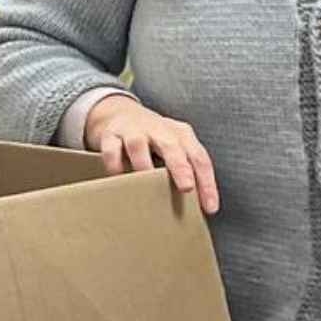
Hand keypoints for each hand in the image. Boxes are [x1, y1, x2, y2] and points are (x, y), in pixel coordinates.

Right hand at [83, 95, 220, 215]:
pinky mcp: (111, 135)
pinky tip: (119, 177)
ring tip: (146, 186)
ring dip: (143, 165)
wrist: (120, 114)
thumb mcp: (174, 148)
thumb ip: (185, 170)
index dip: (207, 182)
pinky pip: (112, 150)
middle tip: (187, 188)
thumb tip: (197, 207)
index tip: (210, 207)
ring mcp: (133, 130)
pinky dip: (115, 165)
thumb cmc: (153, 138)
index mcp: (180, 134)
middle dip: (181, 168)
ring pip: (138, 145)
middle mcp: (159, 130)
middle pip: (172, 147)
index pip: (199, 157)